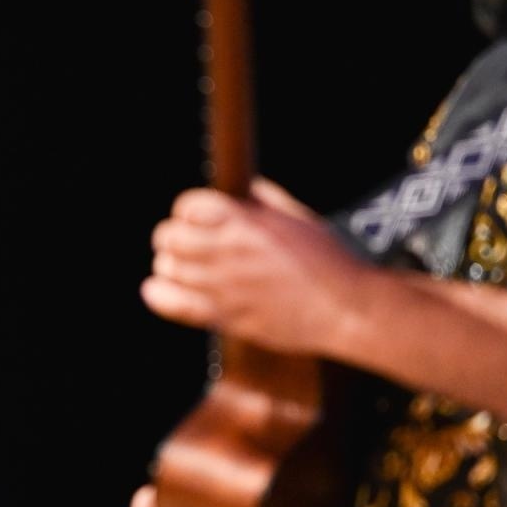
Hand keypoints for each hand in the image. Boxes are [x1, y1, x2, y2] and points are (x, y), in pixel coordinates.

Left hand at [141, 177, 366, 356]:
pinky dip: (159, 294)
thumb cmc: (329, 261)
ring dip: (171, 263)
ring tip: (183, 266)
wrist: (347, 309)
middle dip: (174, 235)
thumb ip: (264, 199)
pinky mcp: (225, 318)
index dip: (188, 209)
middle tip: (186, 242)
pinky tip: (159, 288)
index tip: (196, 216)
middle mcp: (229, 252)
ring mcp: (224, 287)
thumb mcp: (298, 216)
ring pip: (167, 267)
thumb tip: (242, 188)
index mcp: (247, 222)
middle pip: (169, 236)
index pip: (187, 205)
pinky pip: (173, 304)